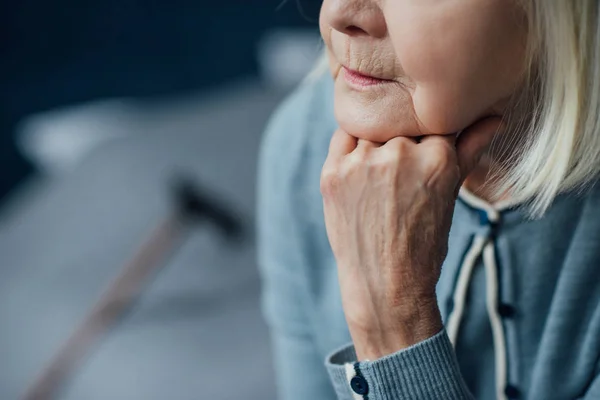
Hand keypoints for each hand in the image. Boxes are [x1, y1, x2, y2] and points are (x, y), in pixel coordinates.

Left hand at [320, 118, 500, 359]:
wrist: (386, 284)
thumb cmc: (425, 243)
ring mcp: (362, 163)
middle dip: (402, 141)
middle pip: (400, 125)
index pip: (432, 122)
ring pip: (371, 129)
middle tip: (399, 173)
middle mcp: (398, 153)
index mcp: (436, 156)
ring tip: (379, 178)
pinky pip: (342, 138)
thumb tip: (495, 119)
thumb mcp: (452, 194)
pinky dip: (350, 147)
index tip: (423, 153)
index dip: (428, 136)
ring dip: (375, 142)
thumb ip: (470, 149)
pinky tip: (358, 169)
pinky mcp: (333, 173)